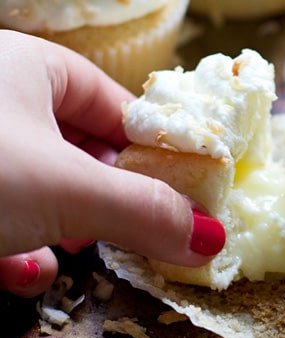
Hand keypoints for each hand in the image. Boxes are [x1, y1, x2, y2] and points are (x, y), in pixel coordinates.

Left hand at [0, 31, 224, 297]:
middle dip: (105, 197)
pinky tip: (19, 271)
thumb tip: (211, 238)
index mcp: (28, 66)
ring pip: (37, 188)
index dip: (155, 148)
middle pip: (78, 148)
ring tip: (71, 250)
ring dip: (60, 230)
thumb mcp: (68, 190)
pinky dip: (15, 248)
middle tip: (130, 226)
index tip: (185, 189)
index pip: (114, 102)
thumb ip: (142, 211)